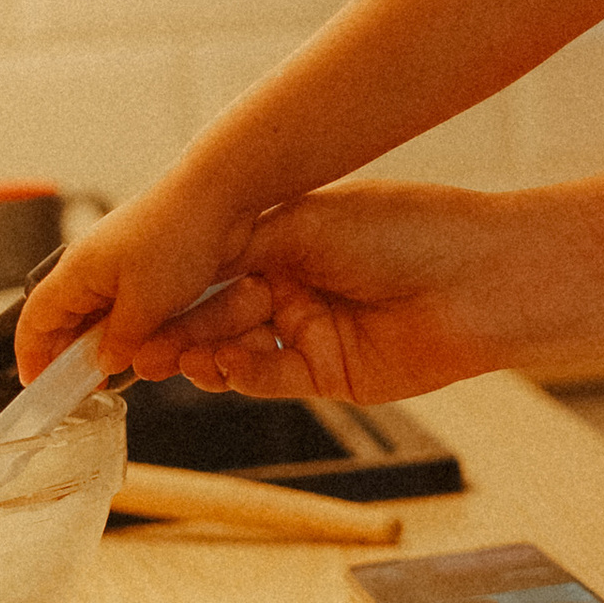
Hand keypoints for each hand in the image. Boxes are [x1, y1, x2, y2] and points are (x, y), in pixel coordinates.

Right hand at [13, 171, 261, 382]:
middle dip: (70, 358)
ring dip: (104, 347)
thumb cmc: (176, 236)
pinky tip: (144, 350)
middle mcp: (92, 270)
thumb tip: (102, 365)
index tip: (37, 387)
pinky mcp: (150, 270)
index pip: (35, 321)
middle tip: (84, 391)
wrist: (220, 197)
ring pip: (99, 318)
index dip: (31, 356)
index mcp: (75, 273)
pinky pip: (128, 308)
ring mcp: (121, 269)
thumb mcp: (146, 304)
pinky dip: (130, 332)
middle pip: (65, 322)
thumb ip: (119, 341)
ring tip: (116, 377)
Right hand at [151, 185, 527, 404]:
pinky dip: (239, 374)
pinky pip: (271, 379)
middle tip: (129, 345)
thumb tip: (178, 264)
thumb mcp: (306, 223)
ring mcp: (311, 334)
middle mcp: (294, 288)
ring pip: (235, 352)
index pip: (209, 269)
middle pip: (213, 315)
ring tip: (168, 357)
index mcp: (285, 242)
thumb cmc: (405, 229)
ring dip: (198, 354)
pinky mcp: (331, 375)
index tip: (125, 303)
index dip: (168, 288)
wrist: (478, 278)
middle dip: (171, 330)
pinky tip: (217, 366)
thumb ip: (240, 248)